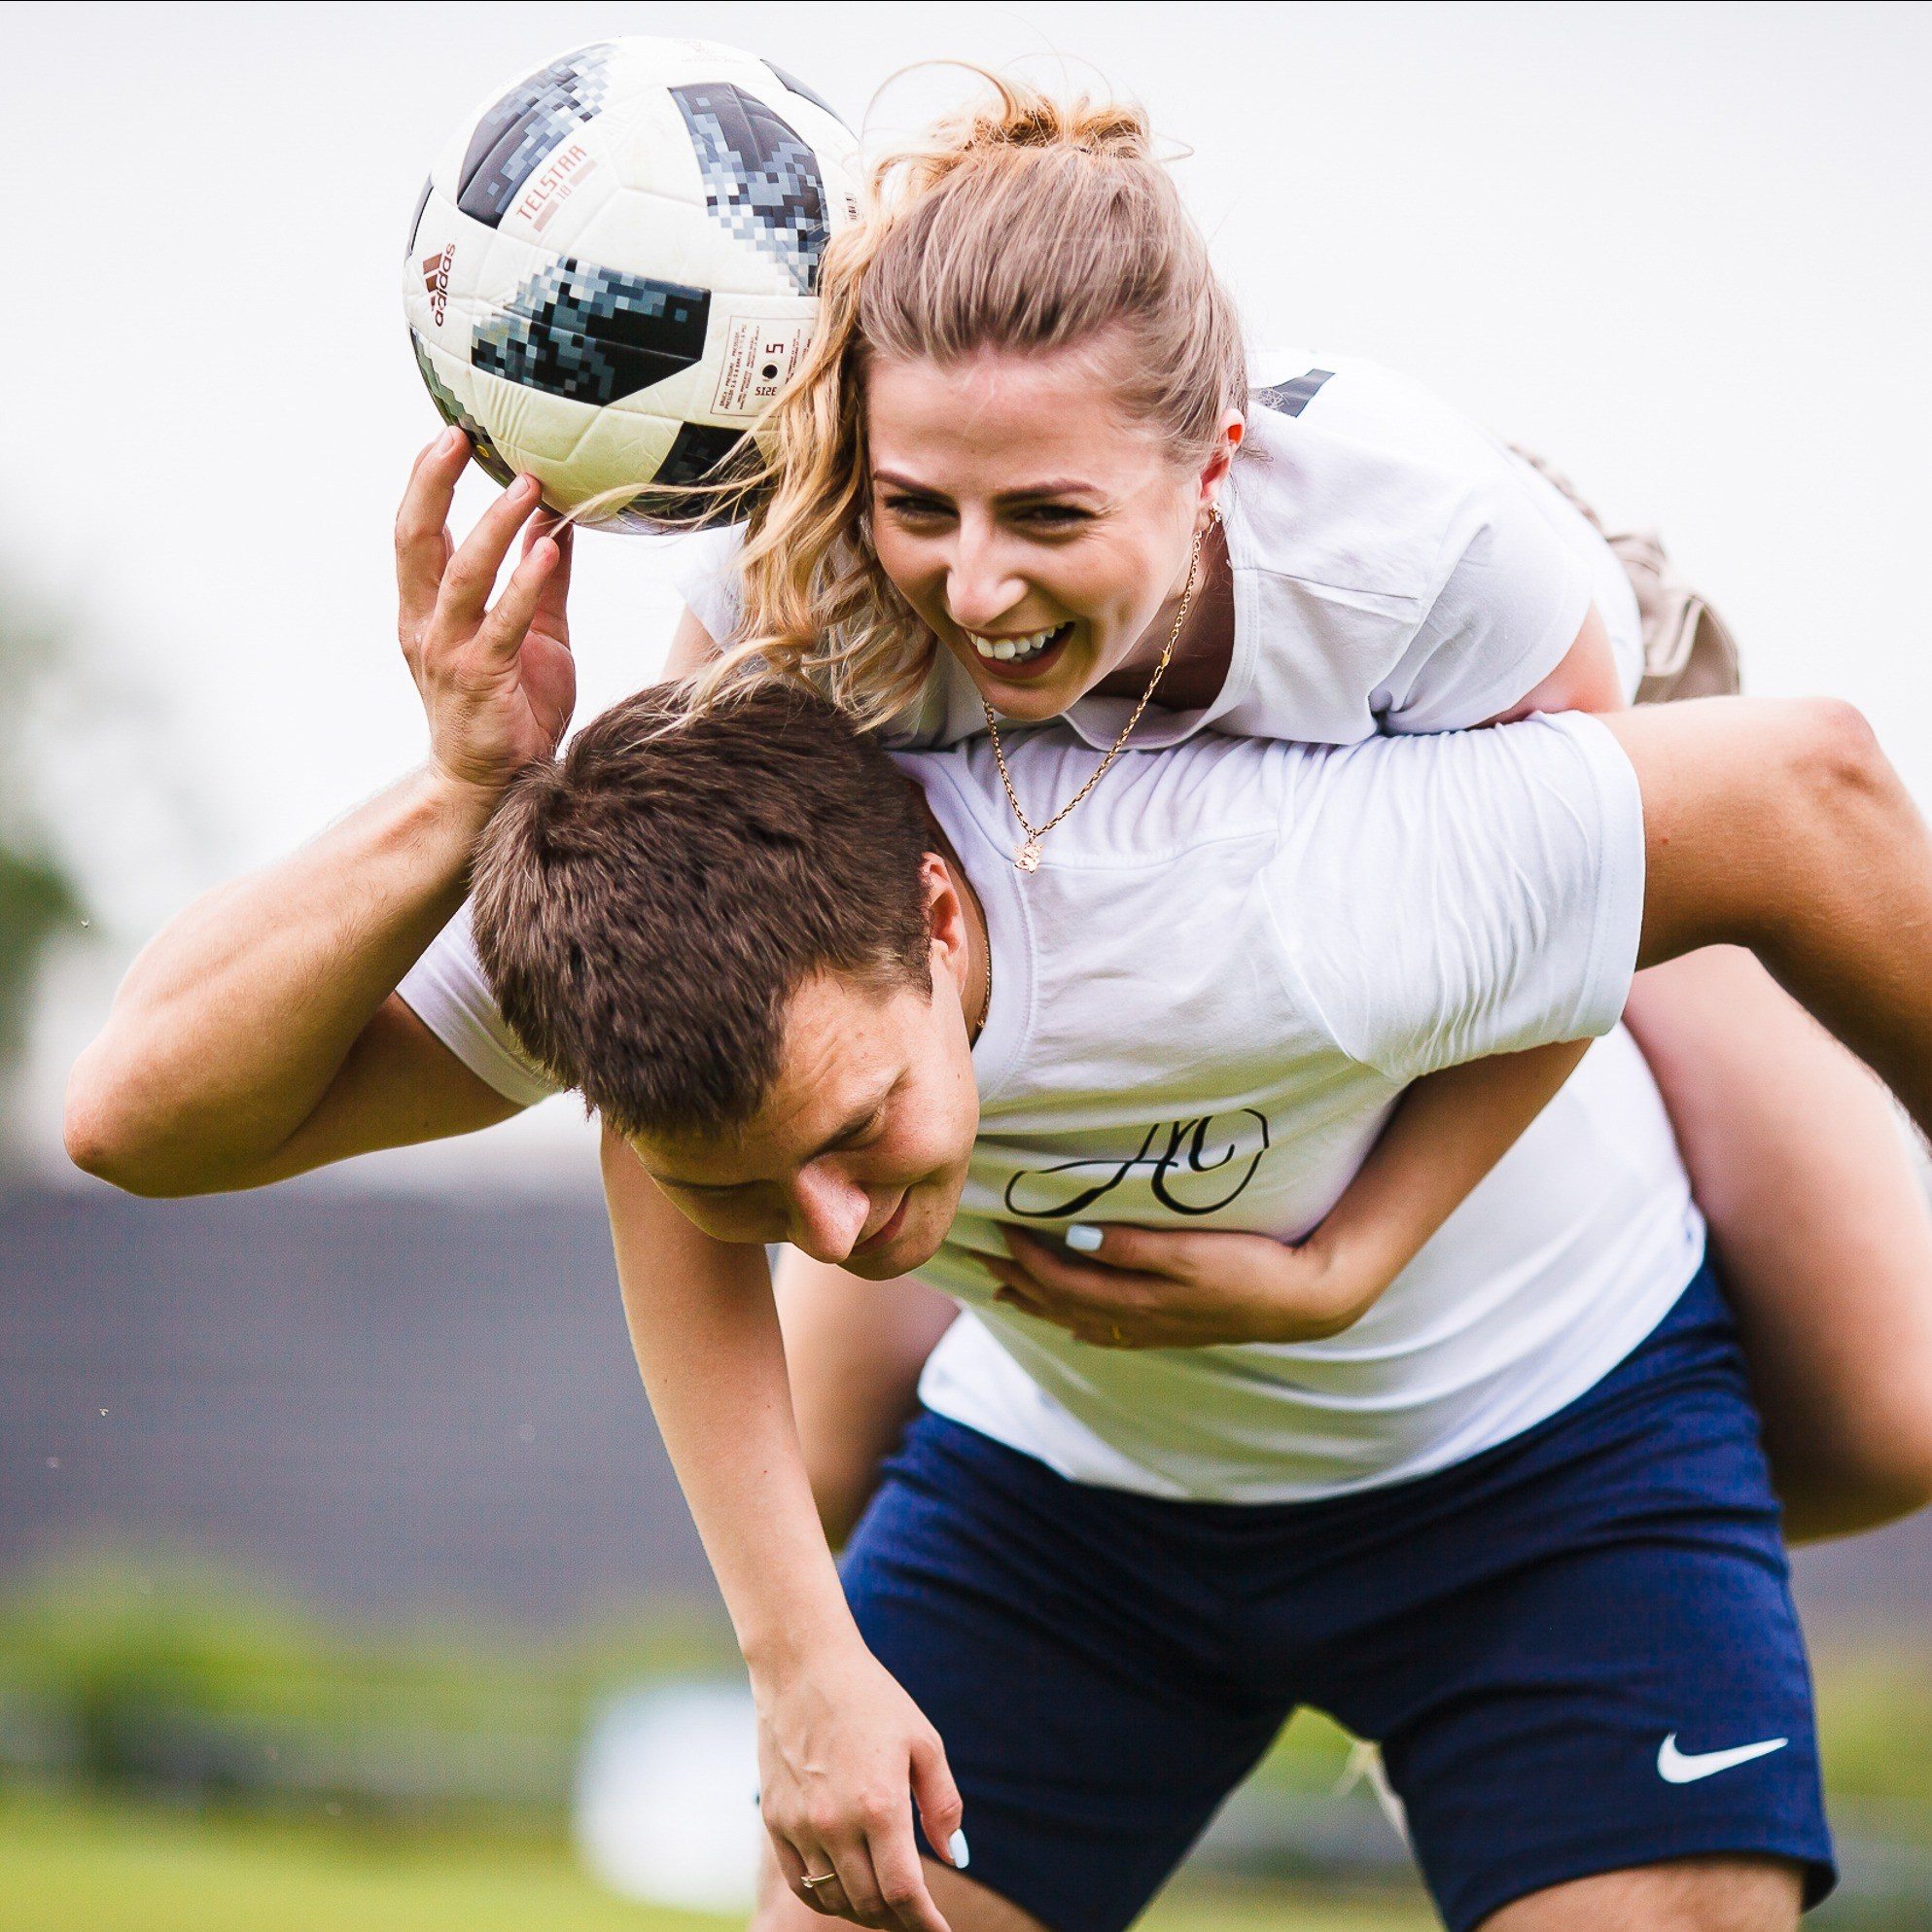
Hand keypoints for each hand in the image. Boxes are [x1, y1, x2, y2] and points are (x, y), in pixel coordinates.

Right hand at [394, 431, 576, 796]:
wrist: (494, 786)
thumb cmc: (511, 710)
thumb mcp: (534, 633)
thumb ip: (543, 580)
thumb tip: (559, 522)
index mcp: (426, 611)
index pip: (415, 533)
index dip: (425, 482)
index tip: (447, 434)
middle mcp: (426, 627)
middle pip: (416, 540)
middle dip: (433, 484)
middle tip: (460, 437)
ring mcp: (450, 654)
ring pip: (462, 576)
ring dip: (494, 526)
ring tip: (526, 485)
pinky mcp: (481, 681)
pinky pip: (503, 623)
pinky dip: (525, 583)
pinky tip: (547, 548)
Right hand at [754, 1635, 964, 1931]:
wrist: (802, 1665)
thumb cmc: (872, 1699)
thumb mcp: (923, 1742)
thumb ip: (942, 1804)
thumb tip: (955, 1856)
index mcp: (880, 1806)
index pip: (905, 1893)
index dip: (926, 1924)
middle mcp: (837, 1824)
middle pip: (871, 1904)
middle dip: (899, 1920)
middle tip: (917, 1917)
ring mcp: (800, 1825)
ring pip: (834, 1899)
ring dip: (864, 1911)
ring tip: (886, 1905)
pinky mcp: (774, 1820)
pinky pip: (800, 1882)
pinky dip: (826, 1897)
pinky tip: (846, 1890)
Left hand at [988, 1223, 1376, 1348]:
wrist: (1305, 1301)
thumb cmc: (1251, 1268)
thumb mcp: (1190, 1252)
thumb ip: (1131, 1247)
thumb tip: (1073, 1238)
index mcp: (1136, 1300)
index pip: (1062, 1279)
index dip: (1026, 1254)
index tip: (999, 1223)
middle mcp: (1137, 1321)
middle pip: (1060, 1302)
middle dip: (1017, 1279)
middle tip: (979, 1256)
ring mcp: (1155, 1328)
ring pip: (1079, 1318)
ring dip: (1039, 1302)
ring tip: (1006, 1289)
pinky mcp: (1174, 1327)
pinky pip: (1109, 1330)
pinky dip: (1078, 1321)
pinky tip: (1071, 1322)